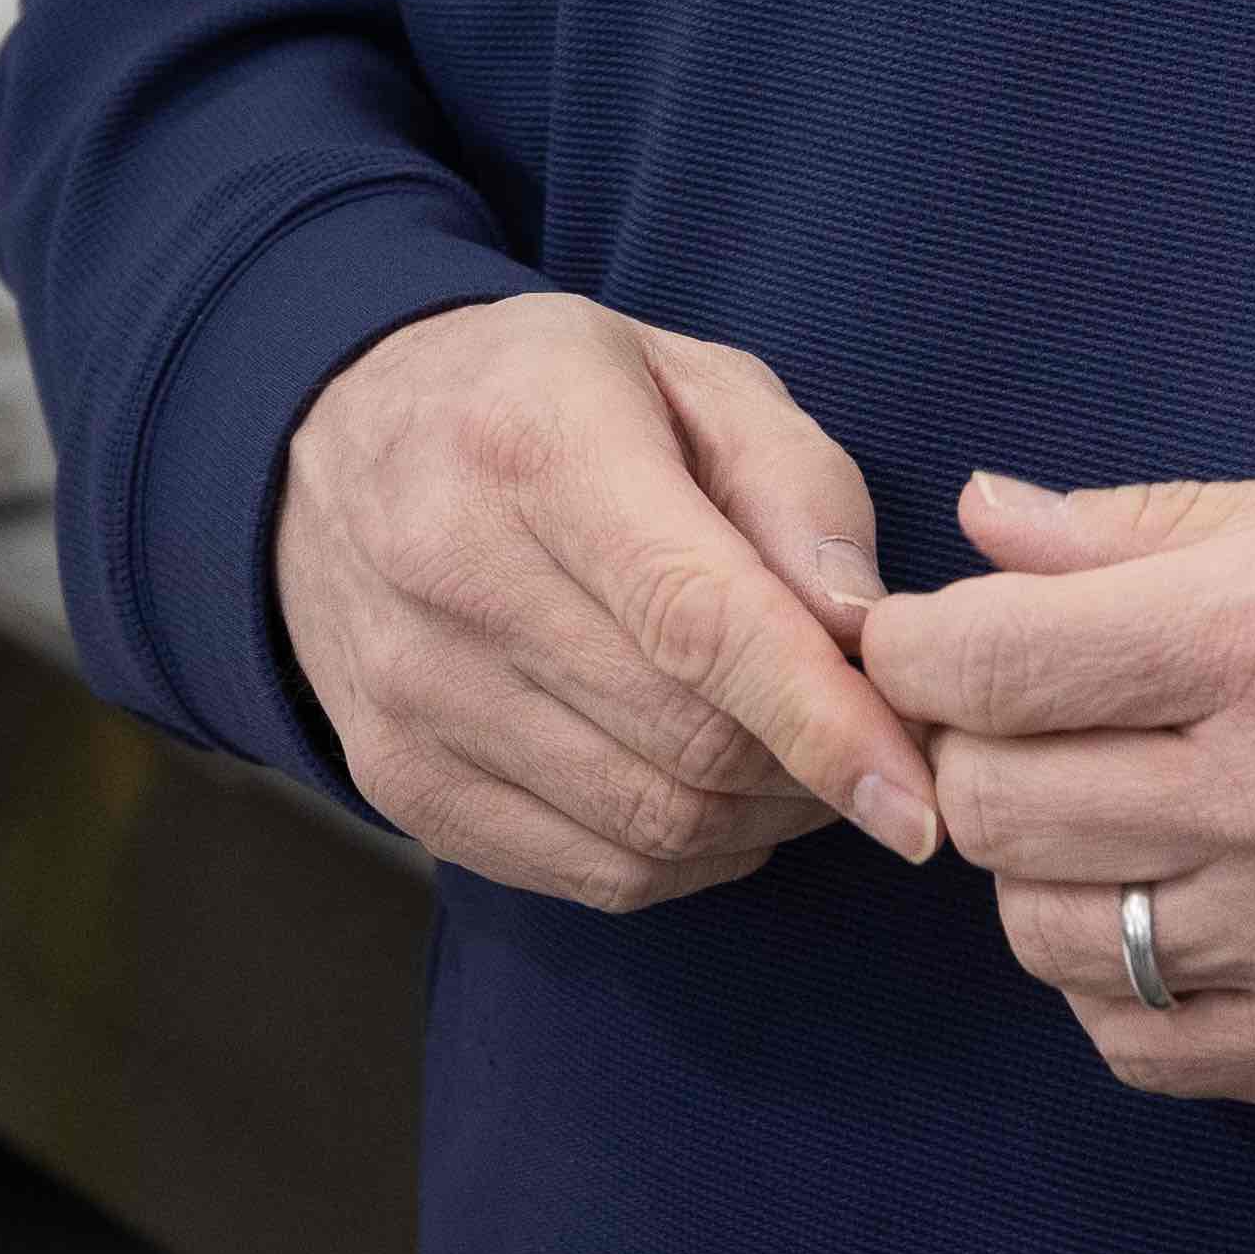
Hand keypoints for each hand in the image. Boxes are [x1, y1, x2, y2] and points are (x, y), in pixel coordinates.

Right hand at [274, 294, 942, 911]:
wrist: (336, 441)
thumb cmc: (550, 402)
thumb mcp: (691, 377)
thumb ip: (796, 488)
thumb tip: (865, 630)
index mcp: (534, 445)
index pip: (694, 619)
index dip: (822, 721)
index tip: (918, 801)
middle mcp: (450, 573)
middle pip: (686, 741)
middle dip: (817, 768)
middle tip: (878, 740)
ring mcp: (411, 693)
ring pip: (647, 827)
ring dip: (763, 820)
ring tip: (800, 759)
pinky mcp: (399, 781)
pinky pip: (593, 876)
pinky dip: (688, 857)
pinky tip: (711, 793)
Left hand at [860, 466, 1254, 1105]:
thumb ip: (1152, 526)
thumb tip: (988, 520)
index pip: (988, 661)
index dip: (914, 647)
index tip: (924, 638)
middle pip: (991, 805)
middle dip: (964, 755)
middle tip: (1015, 724)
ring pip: (1047, 935)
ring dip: (1037, 873)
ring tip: (1101, 818)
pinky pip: (1141, 1045)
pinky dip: (1116, 986)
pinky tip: (1165, 917)